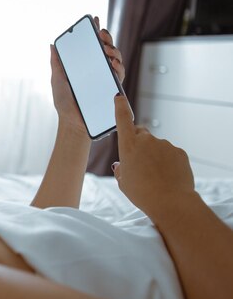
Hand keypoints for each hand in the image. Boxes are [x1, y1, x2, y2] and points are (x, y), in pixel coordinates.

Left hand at [50, 16, 125, 135]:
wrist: (73, 122)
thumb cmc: (64, 103)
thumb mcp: (57, 80)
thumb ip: (56, 63)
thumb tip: (52, 44)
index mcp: (84, 65)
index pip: (91, 45)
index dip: (94, 31)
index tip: (94, 19)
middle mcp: (96, 69)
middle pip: (106, 47)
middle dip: (106, 37)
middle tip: (101, 35)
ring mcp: (105, 77)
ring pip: (116, 57)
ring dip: (113, 50)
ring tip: (106, 51)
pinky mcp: (112, 87)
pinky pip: (120, 73)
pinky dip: (118, 66)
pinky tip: (112, 64)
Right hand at [112, 94, 195, 214]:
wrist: (171, 202)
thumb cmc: (142, 193)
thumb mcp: (123, 182)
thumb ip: (121, 169)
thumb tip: (122, 164)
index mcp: (128, 146)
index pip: (123, 120)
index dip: (120, 107)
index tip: (119, 97)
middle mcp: (147, 140)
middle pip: (141, 134)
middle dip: (139, 143)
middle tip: (139, 163)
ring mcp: (164, 145)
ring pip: (156, 146)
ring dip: (154, 156)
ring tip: (155, 176)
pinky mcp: (179, 152)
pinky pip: (170, 153)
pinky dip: (167, 162)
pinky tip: (166, 176)